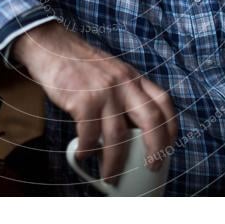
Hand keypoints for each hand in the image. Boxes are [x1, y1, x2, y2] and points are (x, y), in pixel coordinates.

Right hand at [12, 21, 177, 181]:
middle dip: (155, 149)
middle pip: (150, 119)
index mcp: (134, 78)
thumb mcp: (114, 73)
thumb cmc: (82, 66)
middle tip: (152, 168)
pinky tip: (83, 155)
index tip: (169, 147)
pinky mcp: (83, 99)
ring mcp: (105, 91)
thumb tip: (132, 131)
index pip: (164, 102)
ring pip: (118, 135)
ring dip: (114, 162)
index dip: (171, 128)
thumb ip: (126, 94)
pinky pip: (90, 134)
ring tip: (110, 176)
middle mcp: (124, 83)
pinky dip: (88, 150)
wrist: (53, 47)